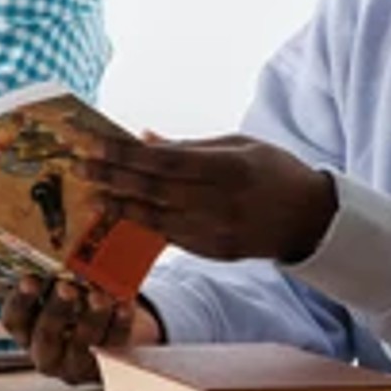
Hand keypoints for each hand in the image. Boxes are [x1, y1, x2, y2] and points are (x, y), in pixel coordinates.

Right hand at [0, 274, 149, 384]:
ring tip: (98, 297)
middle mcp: (45, 351)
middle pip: (45, 335)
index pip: (14, 319)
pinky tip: (123, 306)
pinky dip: (119, 324)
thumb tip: (55, 244)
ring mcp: (75, 362)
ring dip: (90, 318)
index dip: (20, 301)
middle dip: (56, 310)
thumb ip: (51, 277)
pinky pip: (112, 344)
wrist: (108, 326)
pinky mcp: (106, 364)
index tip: (30, 280)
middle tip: (66, 288)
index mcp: (25, 330)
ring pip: (80, 343)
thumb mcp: (55, 291)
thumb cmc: (74, 302)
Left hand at [76, 134, 337, 264]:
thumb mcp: (239, 145)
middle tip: (79, 167)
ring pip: (156, 218)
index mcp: (228, 169)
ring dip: (120, 206)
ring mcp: (216, 231)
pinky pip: (169, 237)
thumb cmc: (272, 171)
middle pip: (155, 190)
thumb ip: (190, 146)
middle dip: (113, 178)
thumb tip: (144, 138)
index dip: (126, 154)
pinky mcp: (213, 251)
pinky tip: (120, 215)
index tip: (94, 145)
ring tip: (91, 194)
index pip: (165, 161)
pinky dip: (142, 225)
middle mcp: (220, 202)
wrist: (311, 219)